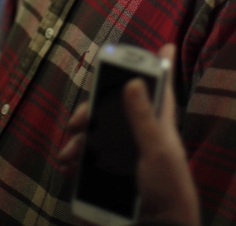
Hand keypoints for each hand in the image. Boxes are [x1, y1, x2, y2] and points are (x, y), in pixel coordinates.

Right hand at [57, 46, 199, 225]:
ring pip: (97, 136)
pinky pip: (90, 162)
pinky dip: (76, 162)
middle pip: (113, 110)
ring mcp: (126, 153)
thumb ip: (144, 117)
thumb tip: (133, 80)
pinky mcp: (113, 173)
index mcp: (158, 123)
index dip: (159, 68)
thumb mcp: (156, 149)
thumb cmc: (169, 186)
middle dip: (90, 112)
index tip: (158, 48)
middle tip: (74, 123)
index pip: (159, 88)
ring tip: (66, 155)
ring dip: (78, 142)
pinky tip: (67, 167)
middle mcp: (141, 133)